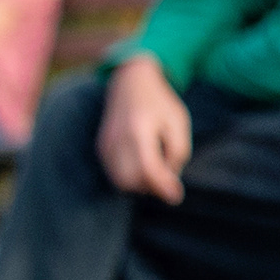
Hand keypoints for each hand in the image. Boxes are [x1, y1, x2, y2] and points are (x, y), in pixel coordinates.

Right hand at [98, 55, 192, 203]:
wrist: (130, 83)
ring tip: (157, 174)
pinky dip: (129, 178)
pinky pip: (114, 173)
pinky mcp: (101, 148)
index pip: (148, 169)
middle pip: (130, 181)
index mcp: (138, 130)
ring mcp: (105, 144)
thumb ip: (177, 153)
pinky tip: (143, 168)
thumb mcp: (178, 123)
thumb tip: (169, 182)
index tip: (177, 196)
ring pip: (120, 181)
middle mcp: (117, 139)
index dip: (163, 187)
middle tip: (168, 185)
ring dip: (140, 185)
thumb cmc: (159, 103)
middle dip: (151, 188)